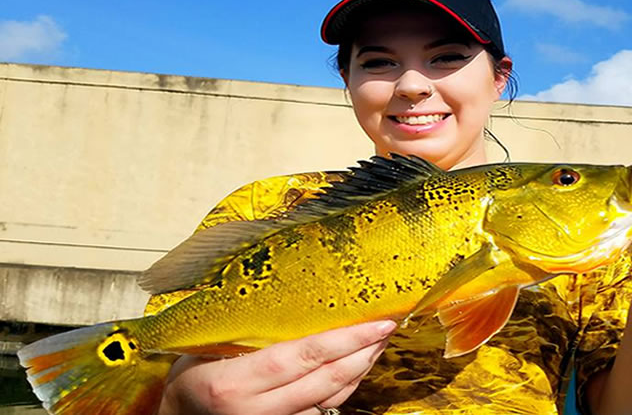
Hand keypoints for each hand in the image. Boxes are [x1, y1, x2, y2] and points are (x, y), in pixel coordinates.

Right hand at [157, 320, 395, 414]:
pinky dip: (345, 386)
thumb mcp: (205, 345)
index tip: (376, 322)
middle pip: (326, 380)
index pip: (302, 357)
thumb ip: (243, 325)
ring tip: (378, 340)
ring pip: (331, 398)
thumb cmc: (190, 376)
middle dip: (363, 352)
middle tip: (387, 326)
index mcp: (235, 383)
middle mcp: (257, 409)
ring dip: (360, 368)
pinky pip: (324, 409)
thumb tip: (285, 284)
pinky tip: (356, 365)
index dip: (345, 340)